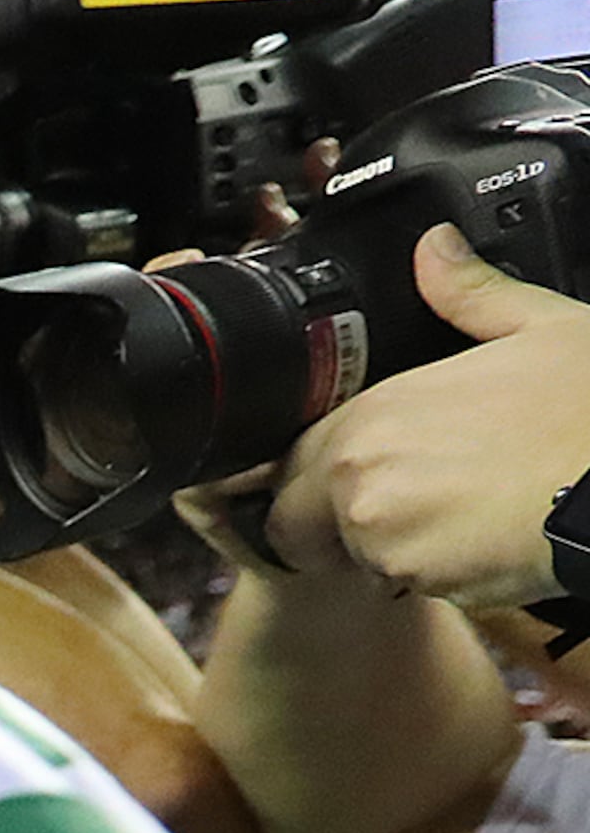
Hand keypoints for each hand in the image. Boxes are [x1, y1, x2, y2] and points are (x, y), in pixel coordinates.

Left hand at [264, 226, 589, 605]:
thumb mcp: (539, 328)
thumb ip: (469, 295)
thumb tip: (435, 248)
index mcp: (374, 413)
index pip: (293, 458)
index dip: (316, 471)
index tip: (350, 473)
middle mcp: (359, 479)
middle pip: (295, 521)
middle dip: (327, 521)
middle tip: (396, 504)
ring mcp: (384, 537)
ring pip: (351, 557)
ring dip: (386, 547)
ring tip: (458, 514)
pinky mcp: (422, 583)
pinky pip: (405, 584)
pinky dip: (434, 572)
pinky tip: (484, 539)